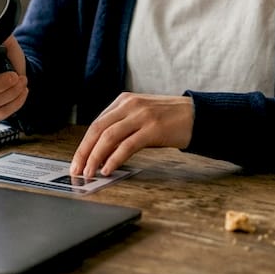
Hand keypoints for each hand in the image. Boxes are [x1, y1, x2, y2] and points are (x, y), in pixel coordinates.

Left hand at [70, 92, 193, 178]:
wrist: (197, 115)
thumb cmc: (169, 119)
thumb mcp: (141, 117)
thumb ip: (123, 127)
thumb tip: (101, 152)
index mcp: (124, 101)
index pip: (97, 124)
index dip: (84, 145)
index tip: (77, 161)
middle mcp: (130, 105)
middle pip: (98, 129)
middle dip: (84, 152)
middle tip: (77, 170)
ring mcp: (142, 116)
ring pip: (109, 137)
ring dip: (96, 157)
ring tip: (90, 173)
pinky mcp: (153, 128)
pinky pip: (127, 145)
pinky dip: (114, 159)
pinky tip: (108, 169)